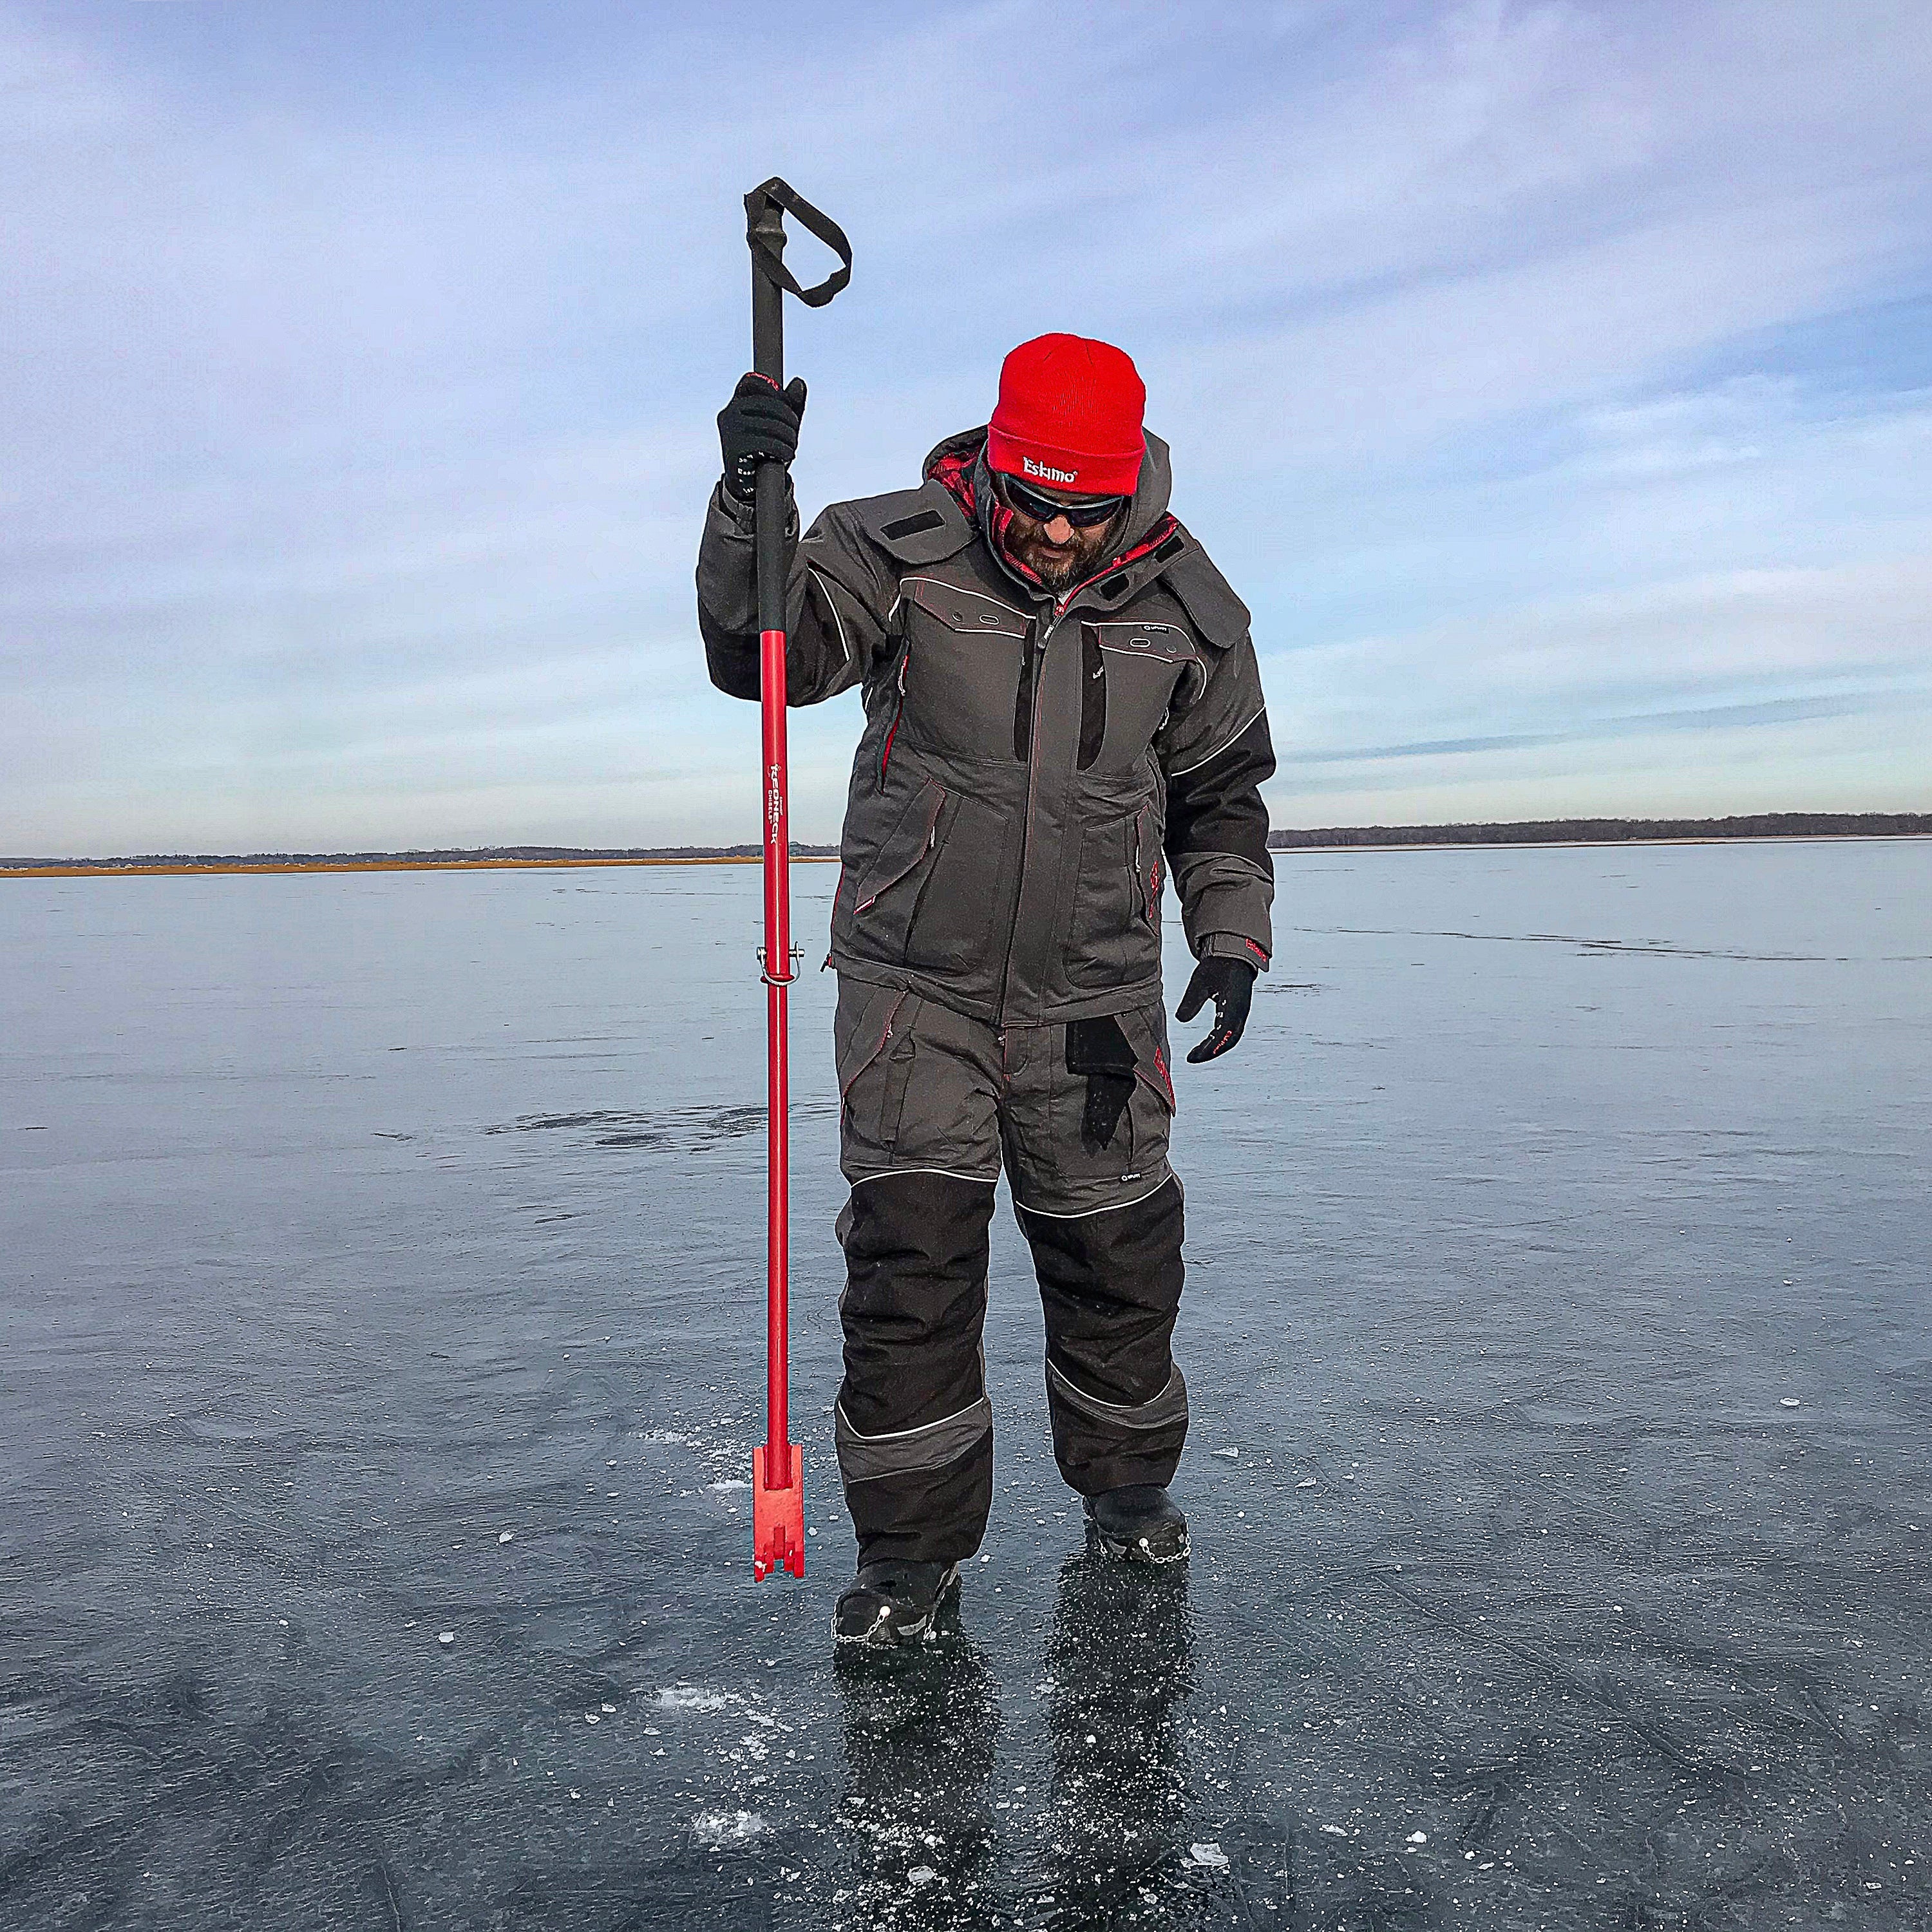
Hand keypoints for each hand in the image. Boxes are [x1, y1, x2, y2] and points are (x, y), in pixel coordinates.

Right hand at [718, 372, 806, 501]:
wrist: (747, 484)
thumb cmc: (763, 450)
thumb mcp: (779, 425)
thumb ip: (790, 404)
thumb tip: (799, 383)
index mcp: (736, 403)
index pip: (752, 381)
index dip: (774, 390)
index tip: (786, 407)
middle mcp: (729, 413)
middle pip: (766, 402)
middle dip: (788, 417)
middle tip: (794, 432)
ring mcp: (730, 430)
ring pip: (769, 424)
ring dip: (788, 436)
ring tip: (791, 446)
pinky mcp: (734, 448)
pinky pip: (765, 443)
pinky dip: (782, 449)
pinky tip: (787, 455)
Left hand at [1175, 956, 1254, 1062]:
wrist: (1234, 955)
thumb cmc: (1218, 966)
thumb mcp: (1199, 981)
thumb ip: (1191, 1001)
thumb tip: (1181, 1019)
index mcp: (1233, 1005)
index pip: (1223, 1034)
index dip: (1208, 1048)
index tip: (1193, 1057)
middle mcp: (1241, 1012)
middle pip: (1229, 1040)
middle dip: (1211, 1052)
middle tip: (1193, 1058)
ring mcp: (1241, 1012)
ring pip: (1231, 1037)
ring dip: (1215, 1047)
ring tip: (1196, 1053)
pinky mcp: (1239, 1012)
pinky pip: (1231, 1031)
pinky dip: (1218, 1040)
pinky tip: (1205, 1042)